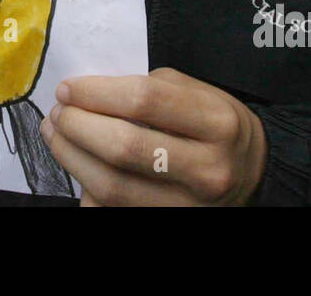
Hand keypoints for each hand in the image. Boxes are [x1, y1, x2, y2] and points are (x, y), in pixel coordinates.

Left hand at [40, 67, 266, 205]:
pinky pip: (113, 210)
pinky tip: (80, 166)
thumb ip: (150, 88)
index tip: (68, 88)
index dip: (97, 93)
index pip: (145, 101)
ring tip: (56, 134)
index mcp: (217, 123)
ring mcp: (188, 206)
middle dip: (78, 126)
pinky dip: (88, 190)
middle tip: (58, 112)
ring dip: (71, 157)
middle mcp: (207, 169)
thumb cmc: (216, 124)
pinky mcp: (170, 223)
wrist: (253, 173)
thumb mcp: (199, 92)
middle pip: (124, 147)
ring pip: (112, 187)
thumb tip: (89, 95)